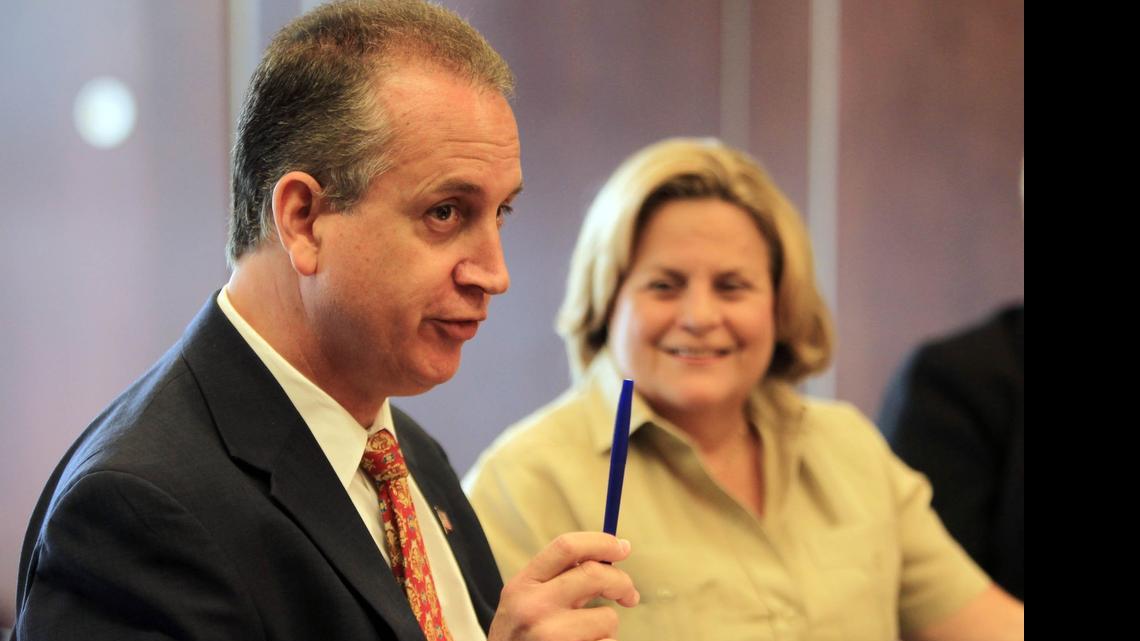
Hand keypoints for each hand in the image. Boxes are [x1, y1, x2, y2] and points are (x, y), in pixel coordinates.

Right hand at [487, 532, 639, 640]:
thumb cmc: (520, 637)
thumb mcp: (524, 600)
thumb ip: (558, 577)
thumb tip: (611, 554)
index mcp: (523, 584)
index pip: (567, 547)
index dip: (601, 542)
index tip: (622, 548)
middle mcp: (533, 607)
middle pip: (594, 574)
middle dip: (621, 582)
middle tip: (629, 594)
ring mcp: (550, 635)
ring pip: (607, 618)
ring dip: (607, 627)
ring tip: (587, 635)